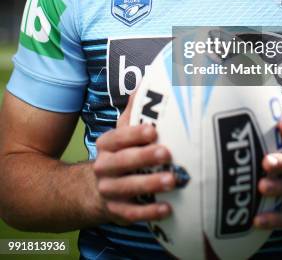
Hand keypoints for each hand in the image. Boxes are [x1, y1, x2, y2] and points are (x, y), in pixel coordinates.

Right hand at [93, 93, 174, 224]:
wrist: (94, 190)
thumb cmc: (120, 153)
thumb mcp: (122, 131)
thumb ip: (134, 110)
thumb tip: (147, 81)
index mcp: (106, 145)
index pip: (117, 137)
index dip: (134, 134)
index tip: (153, 130)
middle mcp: (103, 167)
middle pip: (123, 162)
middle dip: (145, 157)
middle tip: (167, 153)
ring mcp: (109, 190)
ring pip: (128, 188)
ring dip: (151, 184)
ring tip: (172, 180)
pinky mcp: (116, 211)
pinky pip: (132, 214)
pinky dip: (150, 212)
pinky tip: (168, 208)